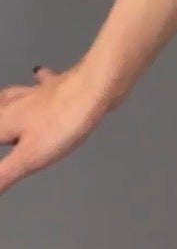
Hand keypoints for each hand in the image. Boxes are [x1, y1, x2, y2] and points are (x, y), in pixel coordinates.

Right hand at [0, 62, 110, 194]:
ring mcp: (41, 93)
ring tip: (0, 100)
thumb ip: (2, 175)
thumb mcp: (28, 157)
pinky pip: (44, 80)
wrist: (96, 87)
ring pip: (14, 95)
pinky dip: (39, 79)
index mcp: (7, 121)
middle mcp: (19, 104)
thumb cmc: (62, 123)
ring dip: (5, 100)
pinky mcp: (62, 85)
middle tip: (2, 131)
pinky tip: (38, 73)